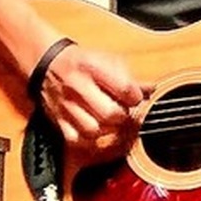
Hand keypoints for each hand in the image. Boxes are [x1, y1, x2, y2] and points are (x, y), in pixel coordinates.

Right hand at [38, 44, 148, 160]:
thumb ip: (130, 76)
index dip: (136, 97)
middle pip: (109, 113)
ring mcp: (67, 106)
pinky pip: (77, 139)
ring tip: (114, 123)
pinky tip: (99, 131)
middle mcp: (78, 87)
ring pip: (93, 130)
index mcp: (92, 67)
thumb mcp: (109, 60)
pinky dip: (91, 140)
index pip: (124, 89)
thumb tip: (151, 90)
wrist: (49, 63)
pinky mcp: (59, 120)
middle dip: (125, 117)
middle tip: (128, 114)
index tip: (137, 98)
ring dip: (109, 130)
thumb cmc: (83, 62)